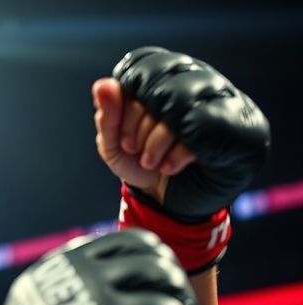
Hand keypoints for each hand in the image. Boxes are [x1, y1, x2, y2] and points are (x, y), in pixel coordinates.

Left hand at [110, 47, 269, 219]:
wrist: (170, 200)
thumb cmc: (140, 163)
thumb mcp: (114, 144)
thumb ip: (107, 115)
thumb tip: (103, 85)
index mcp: (162, 78)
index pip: (141, 71)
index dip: (126, 108)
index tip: (122, 138)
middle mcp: (193, 78)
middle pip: (160, 87)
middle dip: (138, 126)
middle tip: (134, 150)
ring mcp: (217, 98)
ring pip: (181, 105)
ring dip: (156, 140)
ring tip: (150, 161)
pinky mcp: (233, 124)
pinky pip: (202, 129)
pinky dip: (176, 153)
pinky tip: (170, 167)